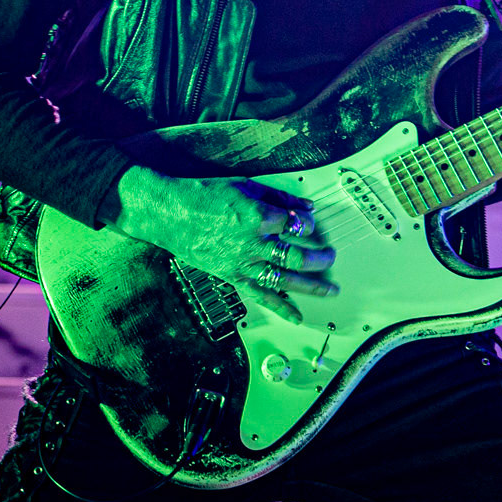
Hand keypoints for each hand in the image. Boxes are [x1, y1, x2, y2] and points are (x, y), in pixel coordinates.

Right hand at [108, 165, 335, 324]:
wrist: (170, 213)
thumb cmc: (204, 195)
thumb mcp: (245, 186)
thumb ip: (279, 198)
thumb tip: (308, 206)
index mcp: (257, 217)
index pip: (296, 226)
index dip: (309, 226)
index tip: (311, 225)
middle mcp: (253, 244)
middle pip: (296, 257)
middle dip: (319, 259)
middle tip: (331, 258)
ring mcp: (242, 263)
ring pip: (284, 279)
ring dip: (311, 286)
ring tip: (330, 290)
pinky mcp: (232, 276)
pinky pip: (261, 295)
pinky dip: (281, 307)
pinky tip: (297, 315)